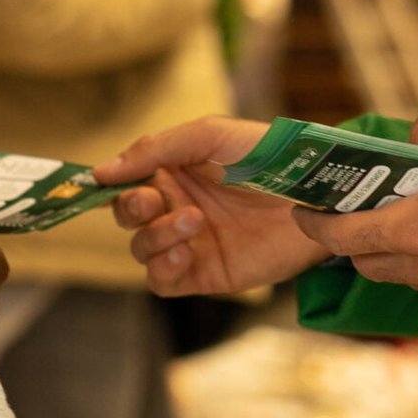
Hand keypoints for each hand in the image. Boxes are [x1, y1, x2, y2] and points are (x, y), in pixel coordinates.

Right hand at [94, 116, 321, 295]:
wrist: (316, 195)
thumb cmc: (269, 154)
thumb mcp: (210, 136)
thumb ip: (154, 150)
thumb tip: (101, 172)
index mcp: (174, 171)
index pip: (124, 181)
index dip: (109, 185)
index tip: (102, 183)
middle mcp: (176, 206)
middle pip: (126, 216)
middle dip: (132, 209)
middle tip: (153, 201)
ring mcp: (191, 242)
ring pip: (141, 249)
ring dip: (155, 237)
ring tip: (193, 222)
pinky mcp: (207, 273)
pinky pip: (163, 282)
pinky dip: (163, 268)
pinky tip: (186, 251)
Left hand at [294, 113, 417, 313]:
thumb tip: (414, 133)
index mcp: (415, 230)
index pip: (341, 237)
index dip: (314, 225)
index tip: (303, 212)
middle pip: (369, 263)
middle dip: (355, 240)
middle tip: (361, 213)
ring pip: (407, 276)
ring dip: (397, 253)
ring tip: (415, 222)